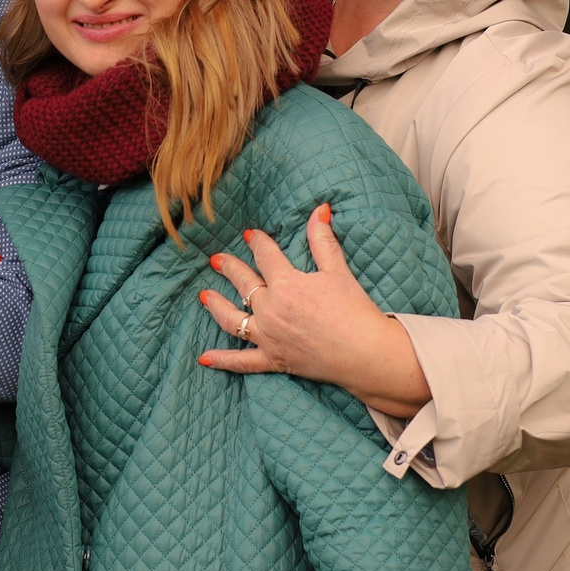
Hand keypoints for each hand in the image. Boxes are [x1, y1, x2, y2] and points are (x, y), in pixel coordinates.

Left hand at [196, 204, 431, 417]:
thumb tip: (319, 209)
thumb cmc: (354, 311)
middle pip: (244, 284)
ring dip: (216, 306)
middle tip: (216, 259)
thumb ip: (323, 240)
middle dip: (229, 268)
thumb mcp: (338, 271)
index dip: (257, 243)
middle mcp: (270, 310)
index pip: (265, 256)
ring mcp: (268, 337)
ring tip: (204, 296)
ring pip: (232, 319)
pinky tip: (204, 357)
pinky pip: (242, 361)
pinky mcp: (273, 360)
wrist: (365, 353)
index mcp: (285, 284)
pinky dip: (222, 360)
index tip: (250, 235)